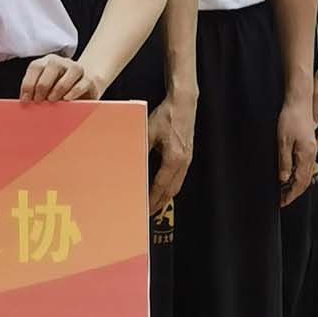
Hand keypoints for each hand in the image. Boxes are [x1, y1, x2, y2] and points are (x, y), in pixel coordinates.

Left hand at [20, 54, 95, 101]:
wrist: (85, 84)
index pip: (36, 67)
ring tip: (52, 100)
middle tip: (39, 101)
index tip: (25, 100)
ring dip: (57, 89)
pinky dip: (73, 92)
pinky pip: (81, 84)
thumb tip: (27, 104)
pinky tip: (66, 99)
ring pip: (68, 74)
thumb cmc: (60, 90)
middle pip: (51, 67)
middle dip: (42, 86)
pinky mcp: (89, 78)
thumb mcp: (46, 89)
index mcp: (46, 63)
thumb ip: (36, 92)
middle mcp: (61, 62)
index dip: (28, 84)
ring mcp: (76, 68)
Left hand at [146, 91, 195, 214]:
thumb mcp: (148, 131)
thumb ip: (141, 149)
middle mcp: (183, 162)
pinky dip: (170, 186)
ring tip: (154, 204)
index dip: (152, 199)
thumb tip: (130, 161)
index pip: (160, 186)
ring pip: (176, 185)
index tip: (144, 209)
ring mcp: (187, 159)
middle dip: (159, 203)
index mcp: (174, 159)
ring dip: (166, 196)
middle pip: (171, 190)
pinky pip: (179, 177)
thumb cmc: (167, 115)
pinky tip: (163, 187)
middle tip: (148, 213)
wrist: (184, 103)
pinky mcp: (187, 155)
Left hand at [277, 98, 316, 205]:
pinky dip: (297, 174)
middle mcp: (311, 154)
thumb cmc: (290, 118)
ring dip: (295, 184)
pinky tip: (288, 174)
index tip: (282, 202)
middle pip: (304, 180)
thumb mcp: (282, 141)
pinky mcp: (308, 144)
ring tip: (283, 190)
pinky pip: (304, 165)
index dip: (291, 194)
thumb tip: (283, 179)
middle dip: (293, 192)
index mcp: (306, 155)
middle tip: (281, 200)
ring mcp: (311, 149)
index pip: (300, 182)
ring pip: (305, 173)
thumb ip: (283, 161)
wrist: (299, 101)